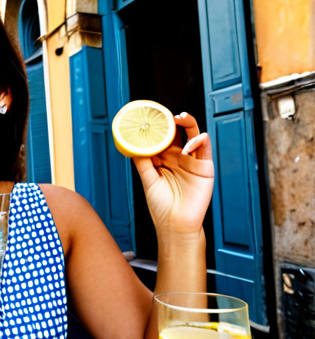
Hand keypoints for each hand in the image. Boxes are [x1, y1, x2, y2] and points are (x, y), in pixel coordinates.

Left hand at [132, 112, 214, 236]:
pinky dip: (198, 141)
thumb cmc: (161, 206)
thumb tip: (132, 145)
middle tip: (165, 114)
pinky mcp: (204, 167)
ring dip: (187, 122)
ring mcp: (192, 160)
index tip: (149, 118)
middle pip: (177, 132)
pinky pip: (204, 147)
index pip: (162, 138)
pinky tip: (188, 145)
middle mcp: (178, 157)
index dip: (158, 127)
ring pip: (192, 134)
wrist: (176, 224)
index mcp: (164, 160)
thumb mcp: (148, 180)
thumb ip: (142, 162)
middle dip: (172, 121)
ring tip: (179, 117)